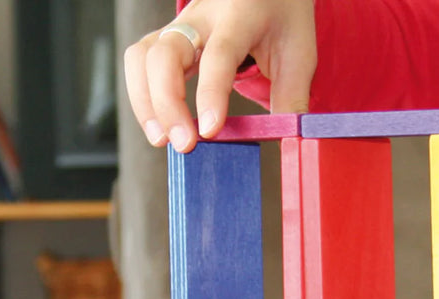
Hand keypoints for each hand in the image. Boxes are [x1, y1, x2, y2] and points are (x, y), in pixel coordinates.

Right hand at [124, 0, 315, 151]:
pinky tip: (159, 125)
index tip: (210, 131)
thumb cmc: (281, 17)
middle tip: (184, 144)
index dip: (211, 94)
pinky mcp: (166, 38)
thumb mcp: (298, 53)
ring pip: (142, 57)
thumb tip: (287, 143)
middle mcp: (201, 17)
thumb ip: (291, 98)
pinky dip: (142, 97)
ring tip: (162, 139)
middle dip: (167, 104)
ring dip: (146, 104)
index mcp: (238, 16)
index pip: (218, 55)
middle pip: (165, 54)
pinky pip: (139, 64)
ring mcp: (179, 26)